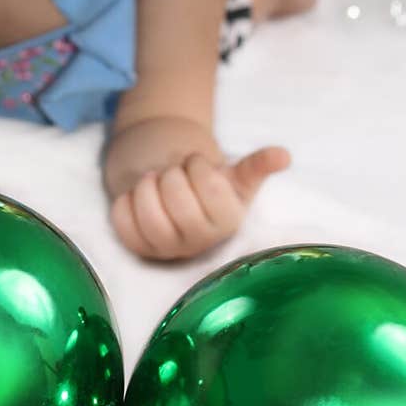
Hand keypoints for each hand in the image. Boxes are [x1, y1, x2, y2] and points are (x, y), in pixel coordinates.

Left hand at [110, 145, 290, 261]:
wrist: (176, 195)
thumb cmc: (208, 185)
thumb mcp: (235, 174)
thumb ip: (257, 165)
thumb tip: (283, 155)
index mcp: (228, 221)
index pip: (209, 188)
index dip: (196, 166)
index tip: (196, 164)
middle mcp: (199, 242)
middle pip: (177, 202)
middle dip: (171, 175)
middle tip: (173, 172)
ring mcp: (167, 249)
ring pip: (148, 216)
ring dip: (146, 186)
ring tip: (154, 180)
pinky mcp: (139, 248)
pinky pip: (122, 224)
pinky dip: (124, 201)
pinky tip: (136, 196)